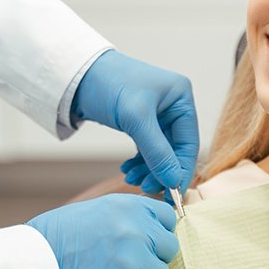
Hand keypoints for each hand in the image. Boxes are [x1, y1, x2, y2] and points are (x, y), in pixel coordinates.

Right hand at [27, 194, 178, 268]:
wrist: (29, 267)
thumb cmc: (54, 238)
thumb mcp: (94, 210)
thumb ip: (125, 217)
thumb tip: (150, 226)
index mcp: (128, 206)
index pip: (167, 217)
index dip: (157, 231)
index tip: (146, 241)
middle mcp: (136, 230)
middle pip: (169, 248)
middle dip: (152, 257)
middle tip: (126, 264)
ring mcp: (133, 262)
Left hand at [71, 50, 198, 193]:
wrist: (79, 74)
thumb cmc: (109, 83)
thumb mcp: (135, 118)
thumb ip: (156, 151)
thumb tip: (173, 181)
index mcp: (181, 97)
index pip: (189, 142)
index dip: (181, 169)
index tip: (172, 194)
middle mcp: (173, 106)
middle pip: (175, 149)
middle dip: (161, 171)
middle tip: (147, 188)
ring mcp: (158, 114)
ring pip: (161, 152)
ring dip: (149, 169)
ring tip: (131, 179)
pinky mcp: (141, 122)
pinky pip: (148, 149)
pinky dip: (140, 162)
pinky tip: (127, 170)